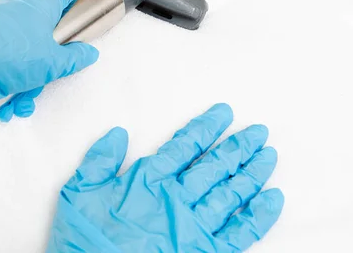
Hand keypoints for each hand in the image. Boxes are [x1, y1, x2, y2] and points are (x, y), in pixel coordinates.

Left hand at [0, 0, 98, 119]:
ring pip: (20, 56)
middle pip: (43, 37)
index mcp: (39, 8)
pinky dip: (2, 85)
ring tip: (16, 103)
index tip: (84, 12)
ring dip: (22, 84)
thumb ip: (72, 58)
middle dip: (45, 67)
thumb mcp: (48, 63)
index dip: (77, 2)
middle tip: (42, 84)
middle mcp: (17, 13)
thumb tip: (87, 53)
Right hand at [48, 103, 282, 251]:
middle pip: (215, 166)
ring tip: (268, 155)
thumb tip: (118, 133)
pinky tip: (273, 198)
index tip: (225, 112)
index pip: (185, 146)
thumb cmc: (84, 238)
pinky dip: (259, 216)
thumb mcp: (79, 192)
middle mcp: (176, 199)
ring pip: (231, 193)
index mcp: (149, 181)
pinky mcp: (205, 252)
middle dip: (239, 146)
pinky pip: (240, 232)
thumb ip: (99, 161)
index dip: (207, 127)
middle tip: (258, 132)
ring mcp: (193, 226)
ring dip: (252, 173)